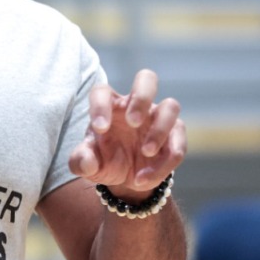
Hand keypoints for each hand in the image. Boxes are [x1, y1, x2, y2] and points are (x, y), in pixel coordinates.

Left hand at [69, 69, 185, 199]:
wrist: (126, 180)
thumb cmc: (103, 162)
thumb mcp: (87, 165)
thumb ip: (81, 162)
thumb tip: (86, 162)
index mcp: (109, 105)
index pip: (103, 92)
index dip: (100, 106)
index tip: (99, 129)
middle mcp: (135, 105)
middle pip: (147, 79)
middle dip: (142, 97)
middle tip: (133, 123)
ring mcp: (158, 118)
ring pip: (171, 107)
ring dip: (160, 130)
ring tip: (145, 153)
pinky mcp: (174, 137)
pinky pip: (178, 144)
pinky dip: (164, 163)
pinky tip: (144, 178)